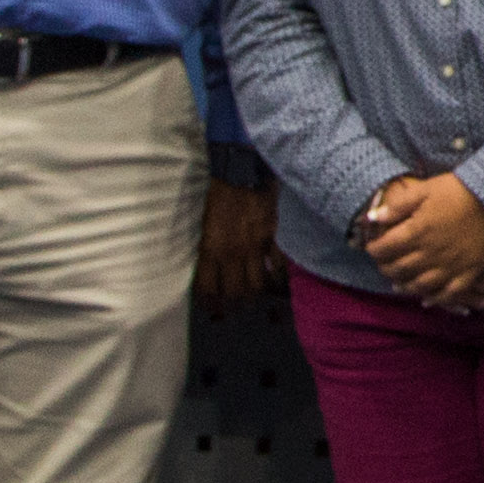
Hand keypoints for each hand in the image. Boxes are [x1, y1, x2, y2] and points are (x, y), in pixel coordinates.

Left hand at [197, 180, 281, 308]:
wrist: (242, 171)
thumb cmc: (219, 194)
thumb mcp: (205, 223)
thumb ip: (209, 247)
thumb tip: (211, 266)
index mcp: (211, 249)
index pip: (208, 286)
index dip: (209, 302)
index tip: (211, 308)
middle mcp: (232, 253)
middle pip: (234, 292)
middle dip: (233, 306)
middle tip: (234, 311)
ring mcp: (255, 247)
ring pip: (257, 284)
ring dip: (255, 296)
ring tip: (254, 301)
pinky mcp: (273, 238)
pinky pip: (278, 266)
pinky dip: (278, 278)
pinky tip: (277, 285)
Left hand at [352, 172, 483, 304]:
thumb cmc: (459, 190)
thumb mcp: (425, 189)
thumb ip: (397, 206)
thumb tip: (372, 218)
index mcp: (417, 231)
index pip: (385, 248)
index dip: (374, 249)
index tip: (372, 247)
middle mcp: (430, 253)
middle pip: (399, 269)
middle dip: (386, 268)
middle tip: (383, 265)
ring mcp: (450, 266)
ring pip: (419, 285)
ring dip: (405, 286)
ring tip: (398, 284)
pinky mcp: (468, 273)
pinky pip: (448, 294)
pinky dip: (435, 299)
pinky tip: (427, 299)